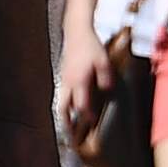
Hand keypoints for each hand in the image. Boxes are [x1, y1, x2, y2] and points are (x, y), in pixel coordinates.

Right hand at [55, 28, 108, 142]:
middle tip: (69, 134)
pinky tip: (68, 107)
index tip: (92, 122)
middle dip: (66, 122)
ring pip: (60, 101)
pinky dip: (63, 103)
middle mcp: (68, 82)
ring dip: (63, 114)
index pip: (81, 105)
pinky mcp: (63, 75)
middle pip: (63, 108)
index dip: (86, 115)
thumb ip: (105, 78)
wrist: (76, 32)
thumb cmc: (91, 46)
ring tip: (66, 125)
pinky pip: (61, 94)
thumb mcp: (104, 61)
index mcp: (79, 81)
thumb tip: (107, 91)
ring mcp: (63, 79)